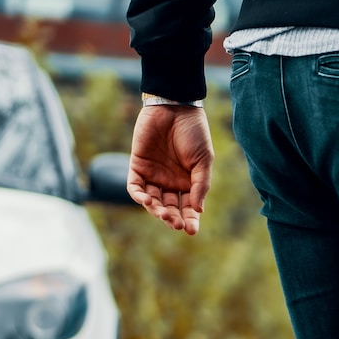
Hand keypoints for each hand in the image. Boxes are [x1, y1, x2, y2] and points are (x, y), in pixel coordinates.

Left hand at [127, 102, 213, 234]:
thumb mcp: (203, 161)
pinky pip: (135, 187)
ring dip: (156, 210)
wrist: (174, 108)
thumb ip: (200, 185)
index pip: (188, 208)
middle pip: (169, 208)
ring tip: (163, 212)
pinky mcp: (138, 166)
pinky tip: (147, 200)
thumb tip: (198, 210)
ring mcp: (153, 175)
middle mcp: (170, 182)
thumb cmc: (194, 133)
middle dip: (172, 218)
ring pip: (152, 201)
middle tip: (175, 223)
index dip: (190, 220)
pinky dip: (139, 196)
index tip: (191, 231)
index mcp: (189, 183)